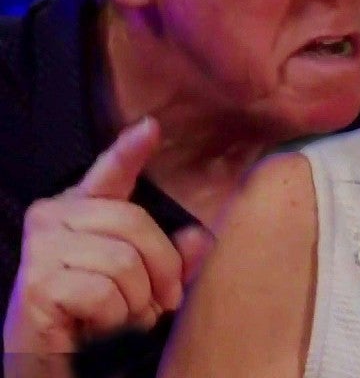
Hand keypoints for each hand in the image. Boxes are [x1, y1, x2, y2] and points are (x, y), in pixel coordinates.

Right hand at [3, 117, 211, 352]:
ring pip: (123, 262)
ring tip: (122, 316)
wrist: (47, 356)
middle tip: (161, 302)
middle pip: (135, 223)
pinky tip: (98, 326)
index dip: (130, 150)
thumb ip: (174, 259)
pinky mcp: (37, 282)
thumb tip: (200, 237)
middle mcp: (53, 216)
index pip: (110, 171)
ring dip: (136, 302)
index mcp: (81, 207)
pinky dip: (114, 319)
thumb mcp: (145, 282)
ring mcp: (40, 247)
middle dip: (161, 270)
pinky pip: (104, 294)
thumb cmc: (98, 313)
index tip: (151, 127)